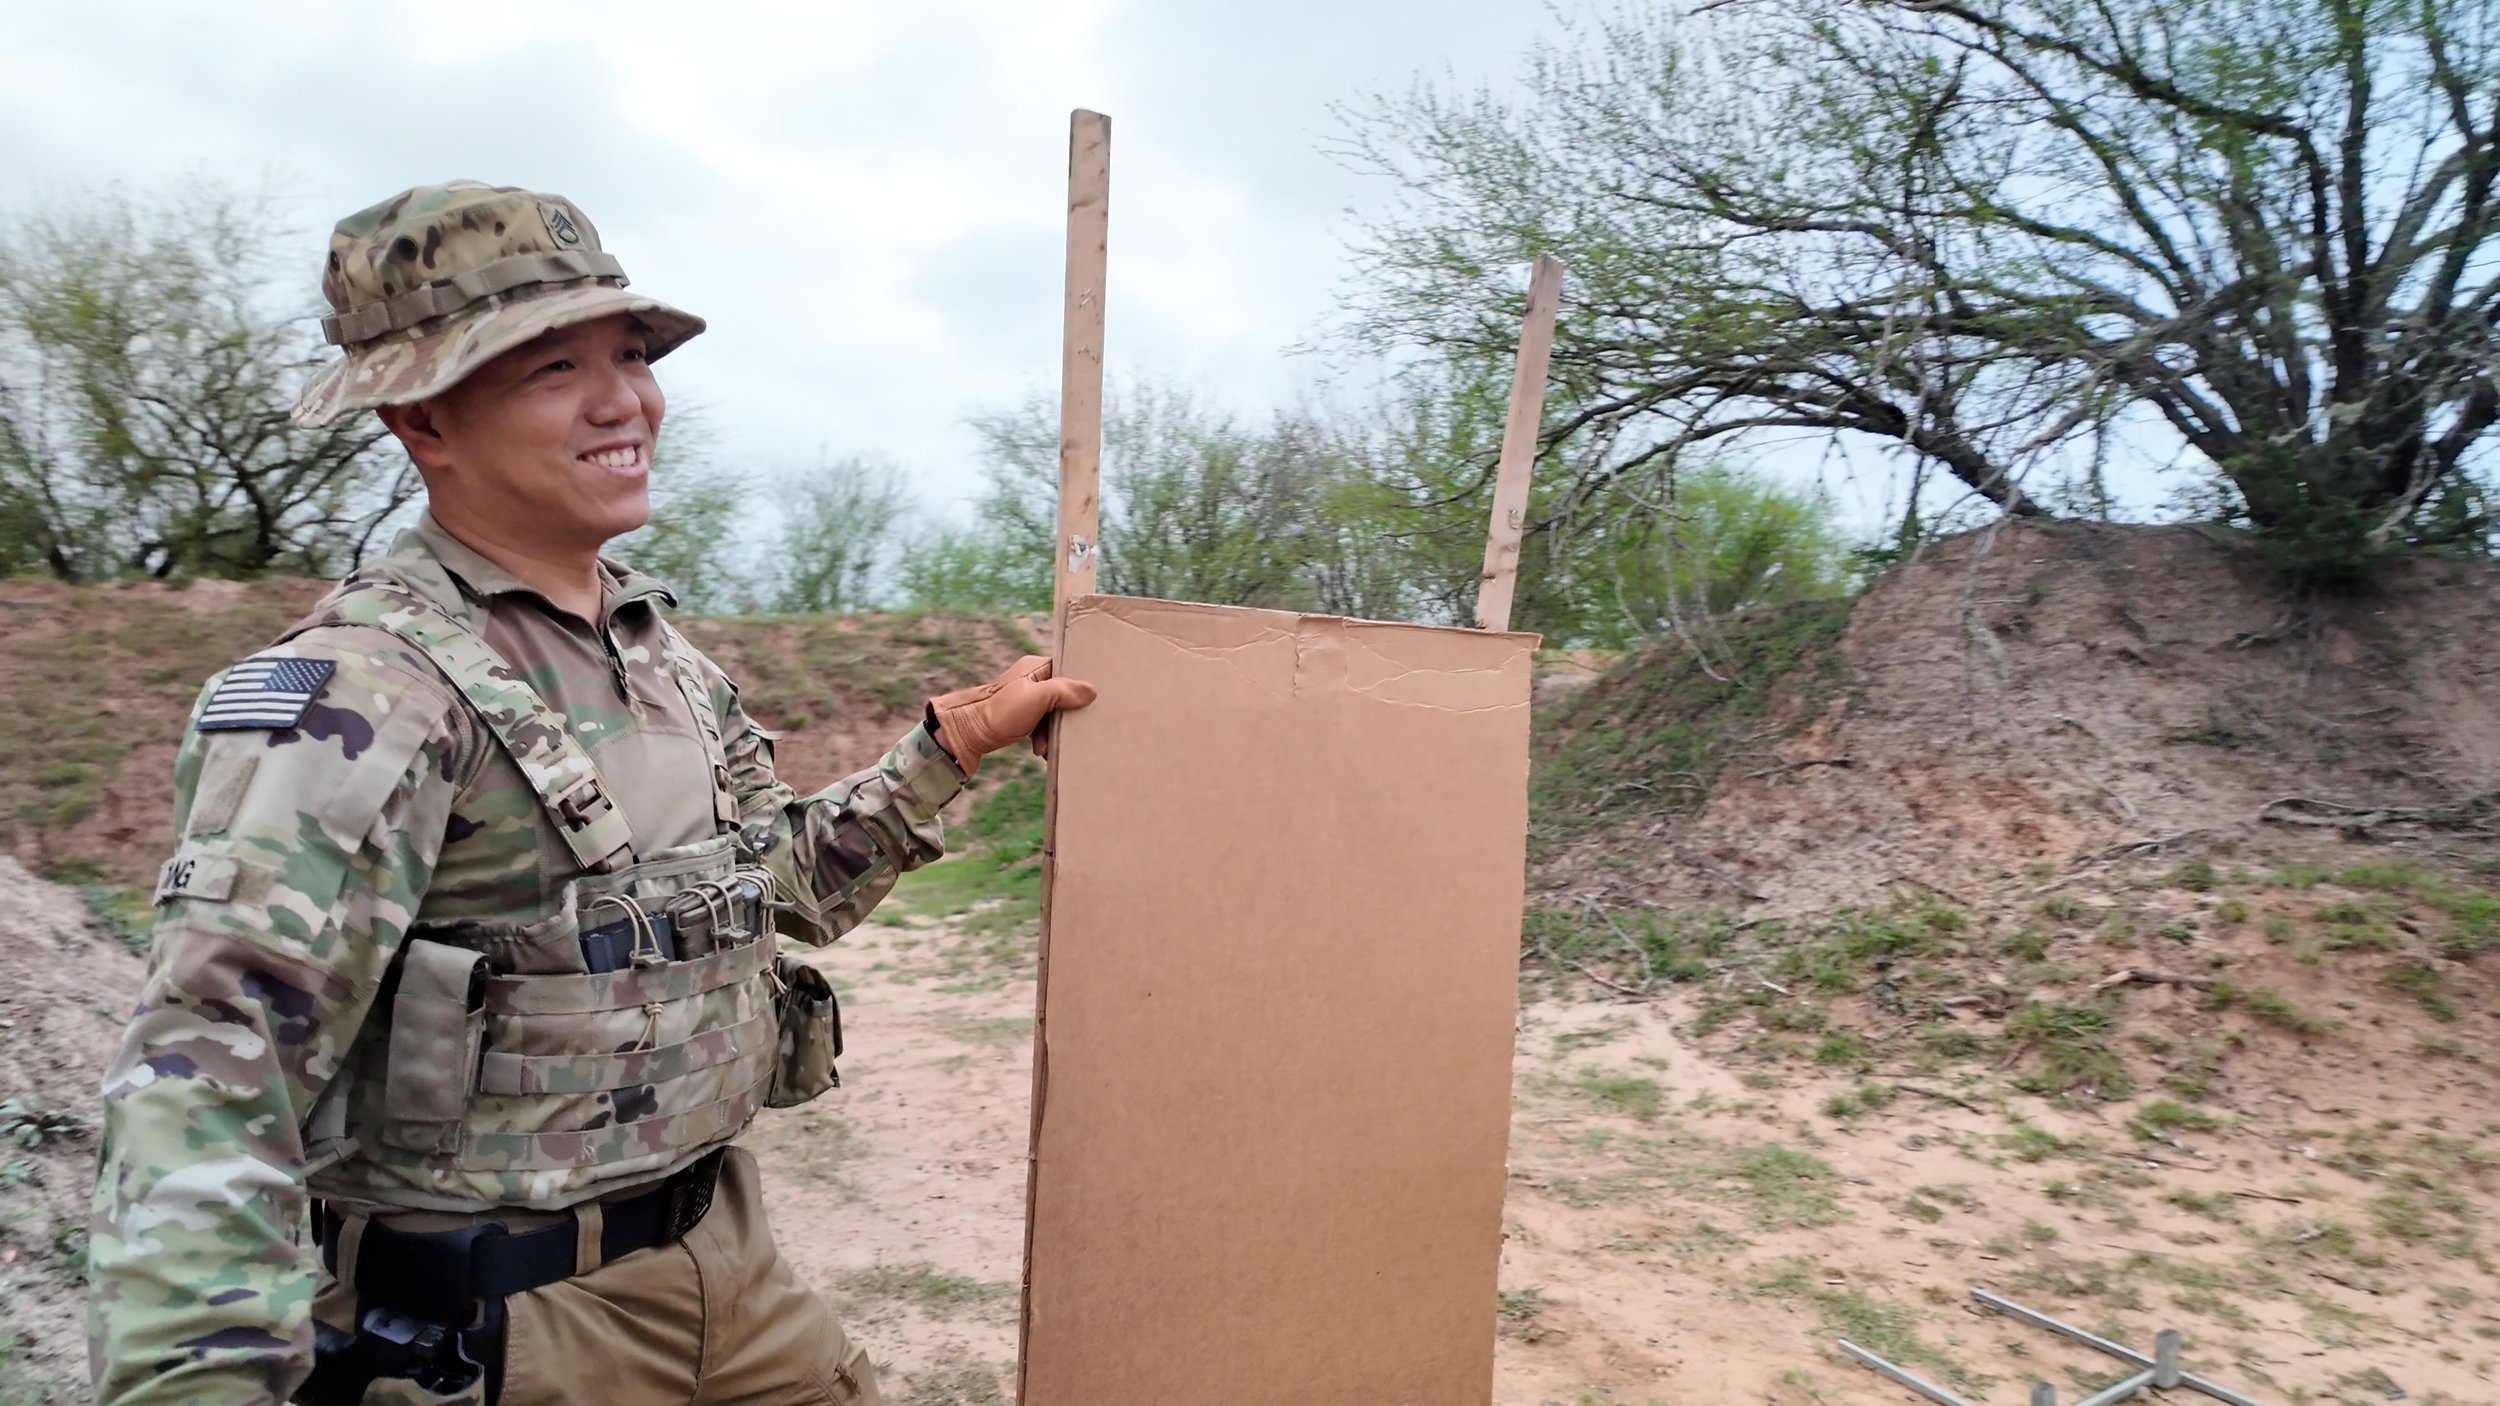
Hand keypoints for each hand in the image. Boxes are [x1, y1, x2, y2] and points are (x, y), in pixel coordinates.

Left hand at [928, 656, 1096, 771]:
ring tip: (1046, 747)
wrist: (964, 736)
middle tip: (1064, 732)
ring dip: (1054, 732)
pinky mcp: (1020, 718)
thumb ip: (1064, 691)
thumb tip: (1091, 691)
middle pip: (1064, 695)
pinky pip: (1043, 726)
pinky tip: (1040, 750)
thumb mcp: (1035, 698)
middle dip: (1066, 717)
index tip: (1089, 705)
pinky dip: (1045, 738)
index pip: (1069, 671)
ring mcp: (1025, 699)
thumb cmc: (998, 714)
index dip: (1079, 687)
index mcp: (1035, 667)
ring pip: (1054, 713)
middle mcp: (1031, 680)